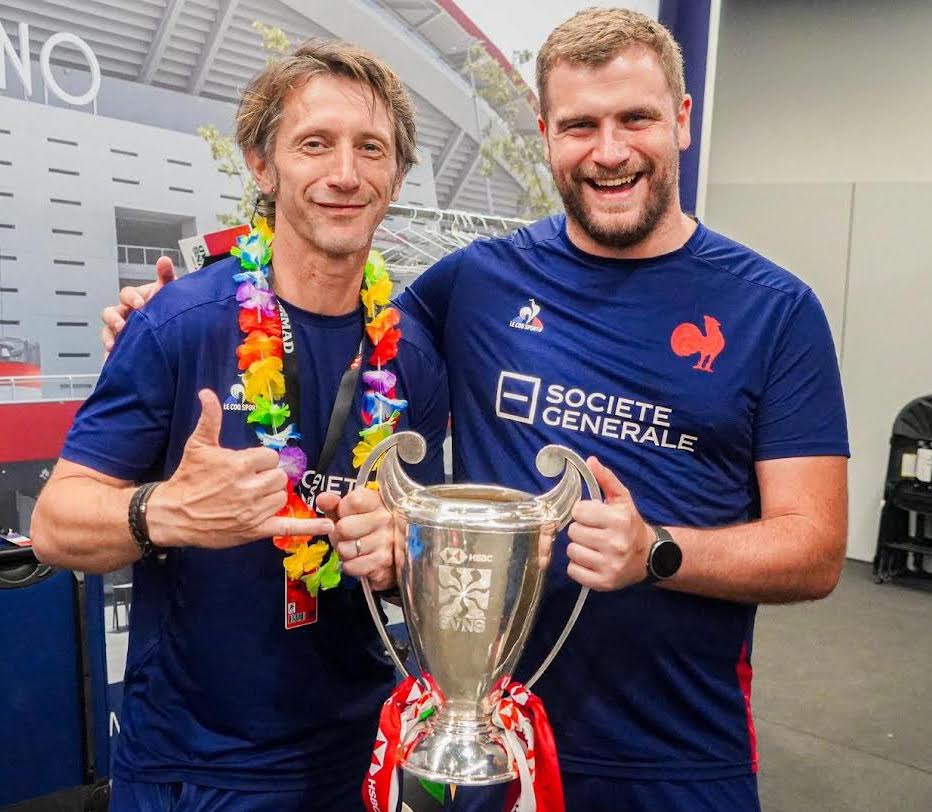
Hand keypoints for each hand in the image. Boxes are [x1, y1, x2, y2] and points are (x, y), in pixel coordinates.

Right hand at [101, 256, 175, 352]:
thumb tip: (164, 260)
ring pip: (106, 331)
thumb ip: (166, 276)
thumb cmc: (170, 307)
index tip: (141, 304)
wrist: (177, 330)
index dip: (131, 298)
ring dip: (108, 337)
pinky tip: (113, 357)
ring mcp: (121, 330)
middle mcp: (125, 313)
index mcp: (135, 299)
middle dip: (114, 319)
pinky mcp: (122, 346)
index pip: (127, 294)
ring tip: (113, 345)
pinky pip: (112, 349)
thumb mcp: (170, 292)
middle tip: (123, 326)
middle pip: (110, 313)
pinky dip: (110, 353)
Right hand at [147, 389, 332, 548]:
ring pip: (281, 498)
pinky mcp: (254, 530)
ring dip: (272, 497)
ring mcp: (253, 510)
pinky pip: (288, 526)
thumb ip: (209, 419)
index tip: (248, 466)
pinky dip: (310, 526)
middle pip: (279, 478)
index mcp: (240, 464)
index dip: (261, 461)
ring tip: (252, 498)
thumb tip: (207, 393)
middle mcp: (250, 488)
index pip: (270, 458)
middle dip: (267, 478)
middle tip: (250, 482)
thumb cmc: (187, 478)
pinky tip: (328, 525)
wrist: (173, 515)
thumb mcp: (198, 445)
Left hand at [317, 487, 395, 590]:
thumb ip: (334, 505)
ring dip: (344, 552)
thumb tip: (322, 499)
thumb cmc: (366, 528)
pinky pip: (350, 566)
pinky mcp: (382, 562)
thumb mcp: (351, 512)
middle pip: (343, 528)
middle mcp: (385, 519)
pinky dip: (350, 566)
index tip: (347, 515)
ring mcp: (386, 541)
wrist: (392, 553)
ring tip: (355, 548)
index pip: (352, 501)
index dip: (342, 510)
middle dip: (339, 535)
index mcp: (378, 502)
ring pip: (344, 549)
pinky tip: (360, 559)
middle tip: (348, 536)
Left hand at [565, 457, 653, 590]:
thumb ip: (606, 479)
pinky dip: (578, 566)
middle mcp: (615, 544)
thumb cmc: (630, 525)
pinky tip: (591, 560)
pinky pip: (573, 571)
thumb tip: (591, 461)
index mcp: (619, 521)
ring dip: (578, 548)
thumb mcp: (622, 500)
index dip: (582, 512)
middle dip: (581, 530)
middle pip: (573, 532)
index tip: (592, 516)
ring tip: (593, 547)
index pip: (578, 511)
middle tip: (594, 532)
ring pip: (571, 551)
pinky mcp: (603, 583)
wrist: (648, 557)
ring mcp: (609, 565)